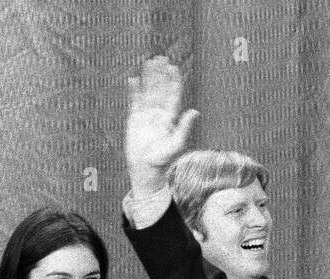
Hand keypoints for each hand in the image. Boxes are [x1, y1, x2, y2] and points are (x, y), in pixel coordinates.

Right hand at [125, 55, 199, 196]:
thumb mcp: (176, 144)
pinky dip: (134, 91)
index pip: (172, 95)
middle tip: (161, 58)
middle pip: (160, 89)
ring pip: (148, 92)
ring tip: (149, 62)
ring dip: (149, 78)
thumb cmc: (163, 161)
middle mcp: (159, 115)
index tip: (173, 67)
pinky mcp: (134, 120)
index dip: (173, 81)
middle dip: (160, 74)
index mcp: (170, 118)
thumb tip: (195, 112)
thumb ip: (185, 128)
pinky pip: (134, 102)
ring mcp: (146, 116)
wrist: (145, 170)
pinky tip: (134, 79)